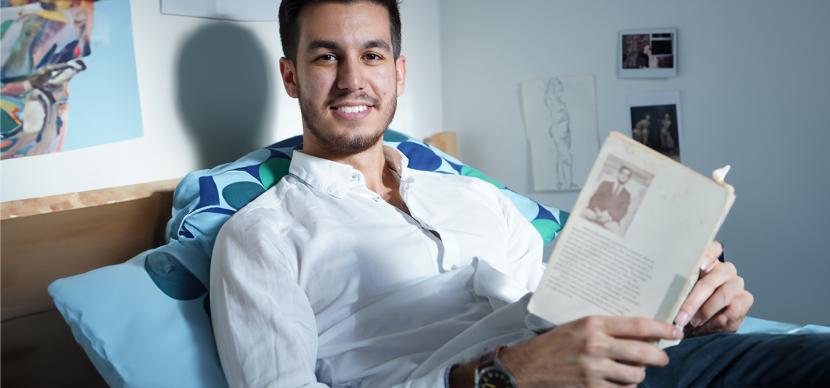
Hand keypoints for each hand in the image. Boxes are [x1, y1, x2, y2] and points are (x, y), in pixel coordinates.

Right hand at [500, 316, 681, 386]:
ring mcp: (594, 370)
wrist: (526, 367)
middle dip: (659, 356)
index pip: (638, 325)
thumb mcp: (577, 326)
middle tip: (661, 357)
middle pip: (643, 352)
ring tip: (635, 371)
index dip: (662, 328)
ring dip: (640, 374)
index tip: (676, 331)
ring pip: (636, 375)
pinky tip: (620, 383)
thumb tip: (639, 332)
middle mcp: (595, 345)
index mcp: (593, 324)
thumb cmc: (553, 344)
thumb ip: (605, 328)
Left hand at [674, 241, 753, 335]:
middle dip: (694, 300)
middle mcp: (724, 270)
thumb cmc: (685, 305)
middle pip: (713, 278)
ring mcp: (736, 284)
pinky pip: (734, 310)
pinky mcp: (745, 299)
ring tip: (692, 323)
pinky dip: (717, 321)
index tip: (698, 266)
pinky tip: (706, 327)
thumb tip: (662, 286)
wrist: (700, 325)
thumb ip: (677, 287)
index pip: (712, 248)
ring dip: (705, 312)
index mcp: (707, 262)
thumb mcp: (679, 294)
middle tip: (680, 316)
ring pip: (724, 294)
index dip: (707, 255)